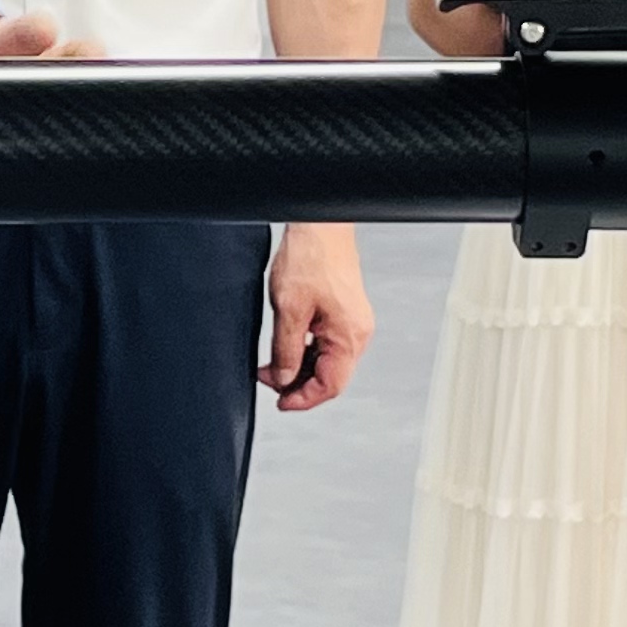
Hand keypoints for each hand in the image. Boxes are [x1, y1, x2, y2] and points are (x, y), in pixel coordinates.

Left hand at [261, 220, 370, 411]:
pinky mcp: (345, 312)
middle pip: (331, 377)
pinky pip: (327, 344)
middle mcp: (357, 332)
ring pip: (328, 361)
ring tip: (273, 364)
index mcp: (349, 336)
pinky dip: (306, 351)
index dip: (303, 400)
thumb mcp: (288, 309)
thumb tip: (283, 379)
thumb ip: (286, 350)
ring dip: (300, 367)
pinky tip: (287, 346)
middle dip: (298, 384)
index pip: (330, 386)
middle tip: (269, 380)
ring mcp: (353, 322)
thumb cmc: (310, 258)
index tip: (279, 402)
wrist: (320, 224)